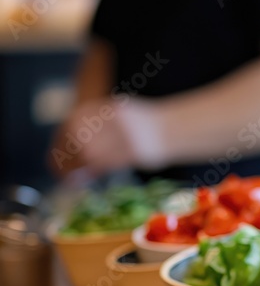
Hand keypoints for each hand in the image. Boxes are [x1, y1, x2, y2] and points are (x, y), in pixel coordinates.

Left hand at [48, 97, 165, 177]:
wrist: (179, 128)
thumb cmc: (149, 127)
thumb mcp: (121, 118)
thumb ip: (99, 128)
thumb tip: (72, 147)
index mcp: (108, 108)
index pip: (73, 122)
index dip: (60, 140)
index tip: (54, 153)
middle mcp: (114, 118)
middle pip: (78, 137)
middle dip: (66, 155)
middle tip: (62, 171)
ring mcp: (125, 134)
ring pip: (89, 151)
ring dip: (78, 166)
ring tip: (74, 177)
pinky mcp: (135, 150)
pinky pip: (107, 162)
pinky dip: (94, 171)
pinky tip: (90, 175)